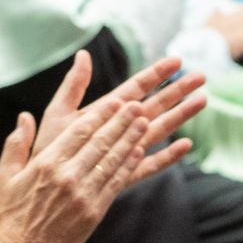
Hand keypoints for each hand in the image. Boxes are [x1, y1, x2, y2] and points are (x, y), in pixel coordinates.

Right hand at [0, 94, 151, 242]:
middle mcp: (67, 176)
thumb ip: (15, 144)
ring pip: (112, 161)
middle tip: (137, 106)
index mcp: (46, 164)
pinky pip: (115, 184)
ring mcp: (83, 195)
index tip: (115, 101)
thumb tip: (24, 117)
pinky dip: (128, 166)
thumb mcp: (5, 176)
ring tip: (144, 123)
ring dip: (130, 140)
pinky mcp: (93, 212)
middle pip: (100, 142)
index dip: (100, 115)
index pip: (79, 132)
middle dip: (121, 122)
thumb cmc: (10, 215)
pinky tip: (138, 153)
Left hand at [36, 52, 204, 187]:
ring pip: (158, 131)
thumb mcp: (57, 113)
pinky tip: (185, 145)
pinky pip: (149, 166)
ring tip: (202, 101)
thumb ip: (73, 86)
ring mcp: (123, 152)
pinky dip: (167, 157)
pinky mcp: (122, 176)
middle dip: (177, 91)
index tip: (176, 60)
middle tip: (201, 77)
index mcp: (105, 112)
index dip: (156, 74)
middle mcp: (118, 130)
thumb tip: (83, 55)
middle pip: (154, 106)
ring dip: (180, 116)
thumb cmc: (46, 149)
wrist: (40, 187)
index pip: (135, 88)